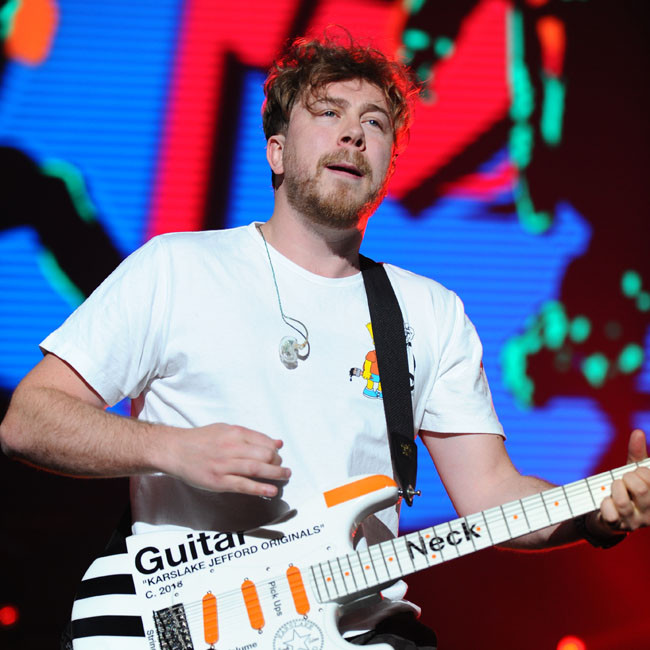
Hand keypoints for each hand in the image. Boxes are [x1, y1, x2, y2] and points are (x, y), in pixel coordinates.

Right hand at [158, 423, 290, 497]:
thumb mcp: (226, 430)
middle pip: (264, 455)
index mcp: (235, 433)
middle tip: (282, 468)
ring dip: (275, 474)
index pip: (264, 441)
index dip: (275, 450)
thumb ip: (251, 436)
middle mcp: (231, 448)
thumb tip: (277, 442)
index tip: (278, 455)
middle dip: (277, 462)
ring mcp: (225, 465)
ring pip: (257, 469)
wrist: (175, 450)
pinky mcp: (219, 481)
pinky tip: (271, 490)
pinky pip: (243, 485)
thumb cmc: (201, 439)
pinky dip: (260, 488)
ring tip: (285, 477)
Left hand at [598, 429, 649, 532]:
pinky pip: (610, 513)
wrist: (608, 514)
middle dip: (627, 478)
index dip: (642, 472)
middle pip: (641, 489)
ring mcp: (635, 522)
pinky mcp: (618, 527)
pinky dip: (605, 504)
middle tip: (623, 480)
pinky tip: (606, 502)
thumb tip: (638, 432)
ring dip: (614, 489)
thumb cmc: (626, 489)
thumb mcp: (632, 471)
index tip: (636, 473)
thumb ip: (637, 454)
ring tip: (614, 489)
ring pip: (623, 501)